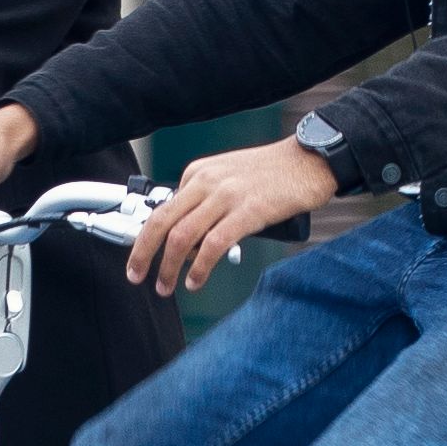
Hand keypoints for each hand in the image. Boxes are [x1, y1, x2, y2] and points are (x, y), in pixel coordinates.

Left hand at [132, 133, 337, 294]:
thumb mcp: (230, 178)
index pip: (163, 209)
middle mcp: (206, 182)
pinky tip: (195, 281)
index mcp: (198, 172)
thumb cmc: (275, 173)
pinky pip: (214, 245)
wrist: (310, 159)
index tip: (142, 258)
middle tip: (136, 275)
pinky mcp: (249, 212)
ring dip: (168, 267)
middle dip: (142, 253)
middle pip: (161, 222)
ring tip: (166, 286)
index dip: (147, 238)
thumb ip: (208, 202)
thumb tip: (192, 242)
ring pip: (182, 236)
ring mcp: (227, 196)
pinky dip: (199, 268)